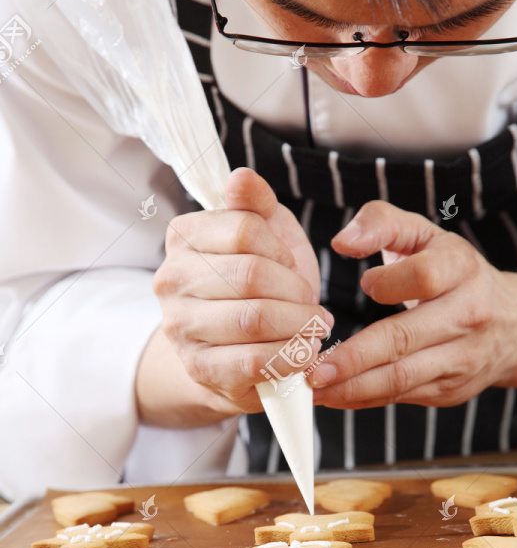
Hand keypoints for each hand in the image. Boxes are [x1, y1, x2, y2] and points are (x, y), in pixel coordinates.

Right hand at [148, 168, 331, 422]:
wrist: (234, 347)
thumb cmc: (256, 285)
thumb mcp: (265, 234)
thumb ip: (256, 203)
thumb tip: (240, 178)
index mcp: (184, 237)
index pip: (245, 229)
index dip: (283, 250)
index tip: (292, 267)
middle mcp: (172, 280)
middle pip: (252, 275)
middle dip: (296, 291)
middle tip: (311, 303)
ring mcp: (181, 328)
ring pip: (253, 318)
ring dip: (299, 324)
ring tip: (313, 326)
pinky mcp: (200, 369)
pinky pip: (254, 360)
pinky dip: (291, 356)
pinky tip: (305, 352)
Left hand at [307, 201, 516, 409]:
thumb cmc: (455, 272)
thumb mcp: (426, 235)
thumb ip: (381, 222)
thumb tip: (342, 241)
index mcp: (461, 270)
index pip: (425, 277)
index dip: (389, 283)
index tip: (364, 284)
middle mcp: (467, 316)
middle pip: (404, 339)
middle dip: (354, 358)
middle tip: (312, 368)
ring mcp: (461, 359)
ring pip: (401, 378)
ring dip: (352, 388)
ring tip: (315, 388)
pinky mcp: (451, 390)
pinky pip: (401, 396)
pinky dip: (364, 399)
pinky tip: (334, 396)